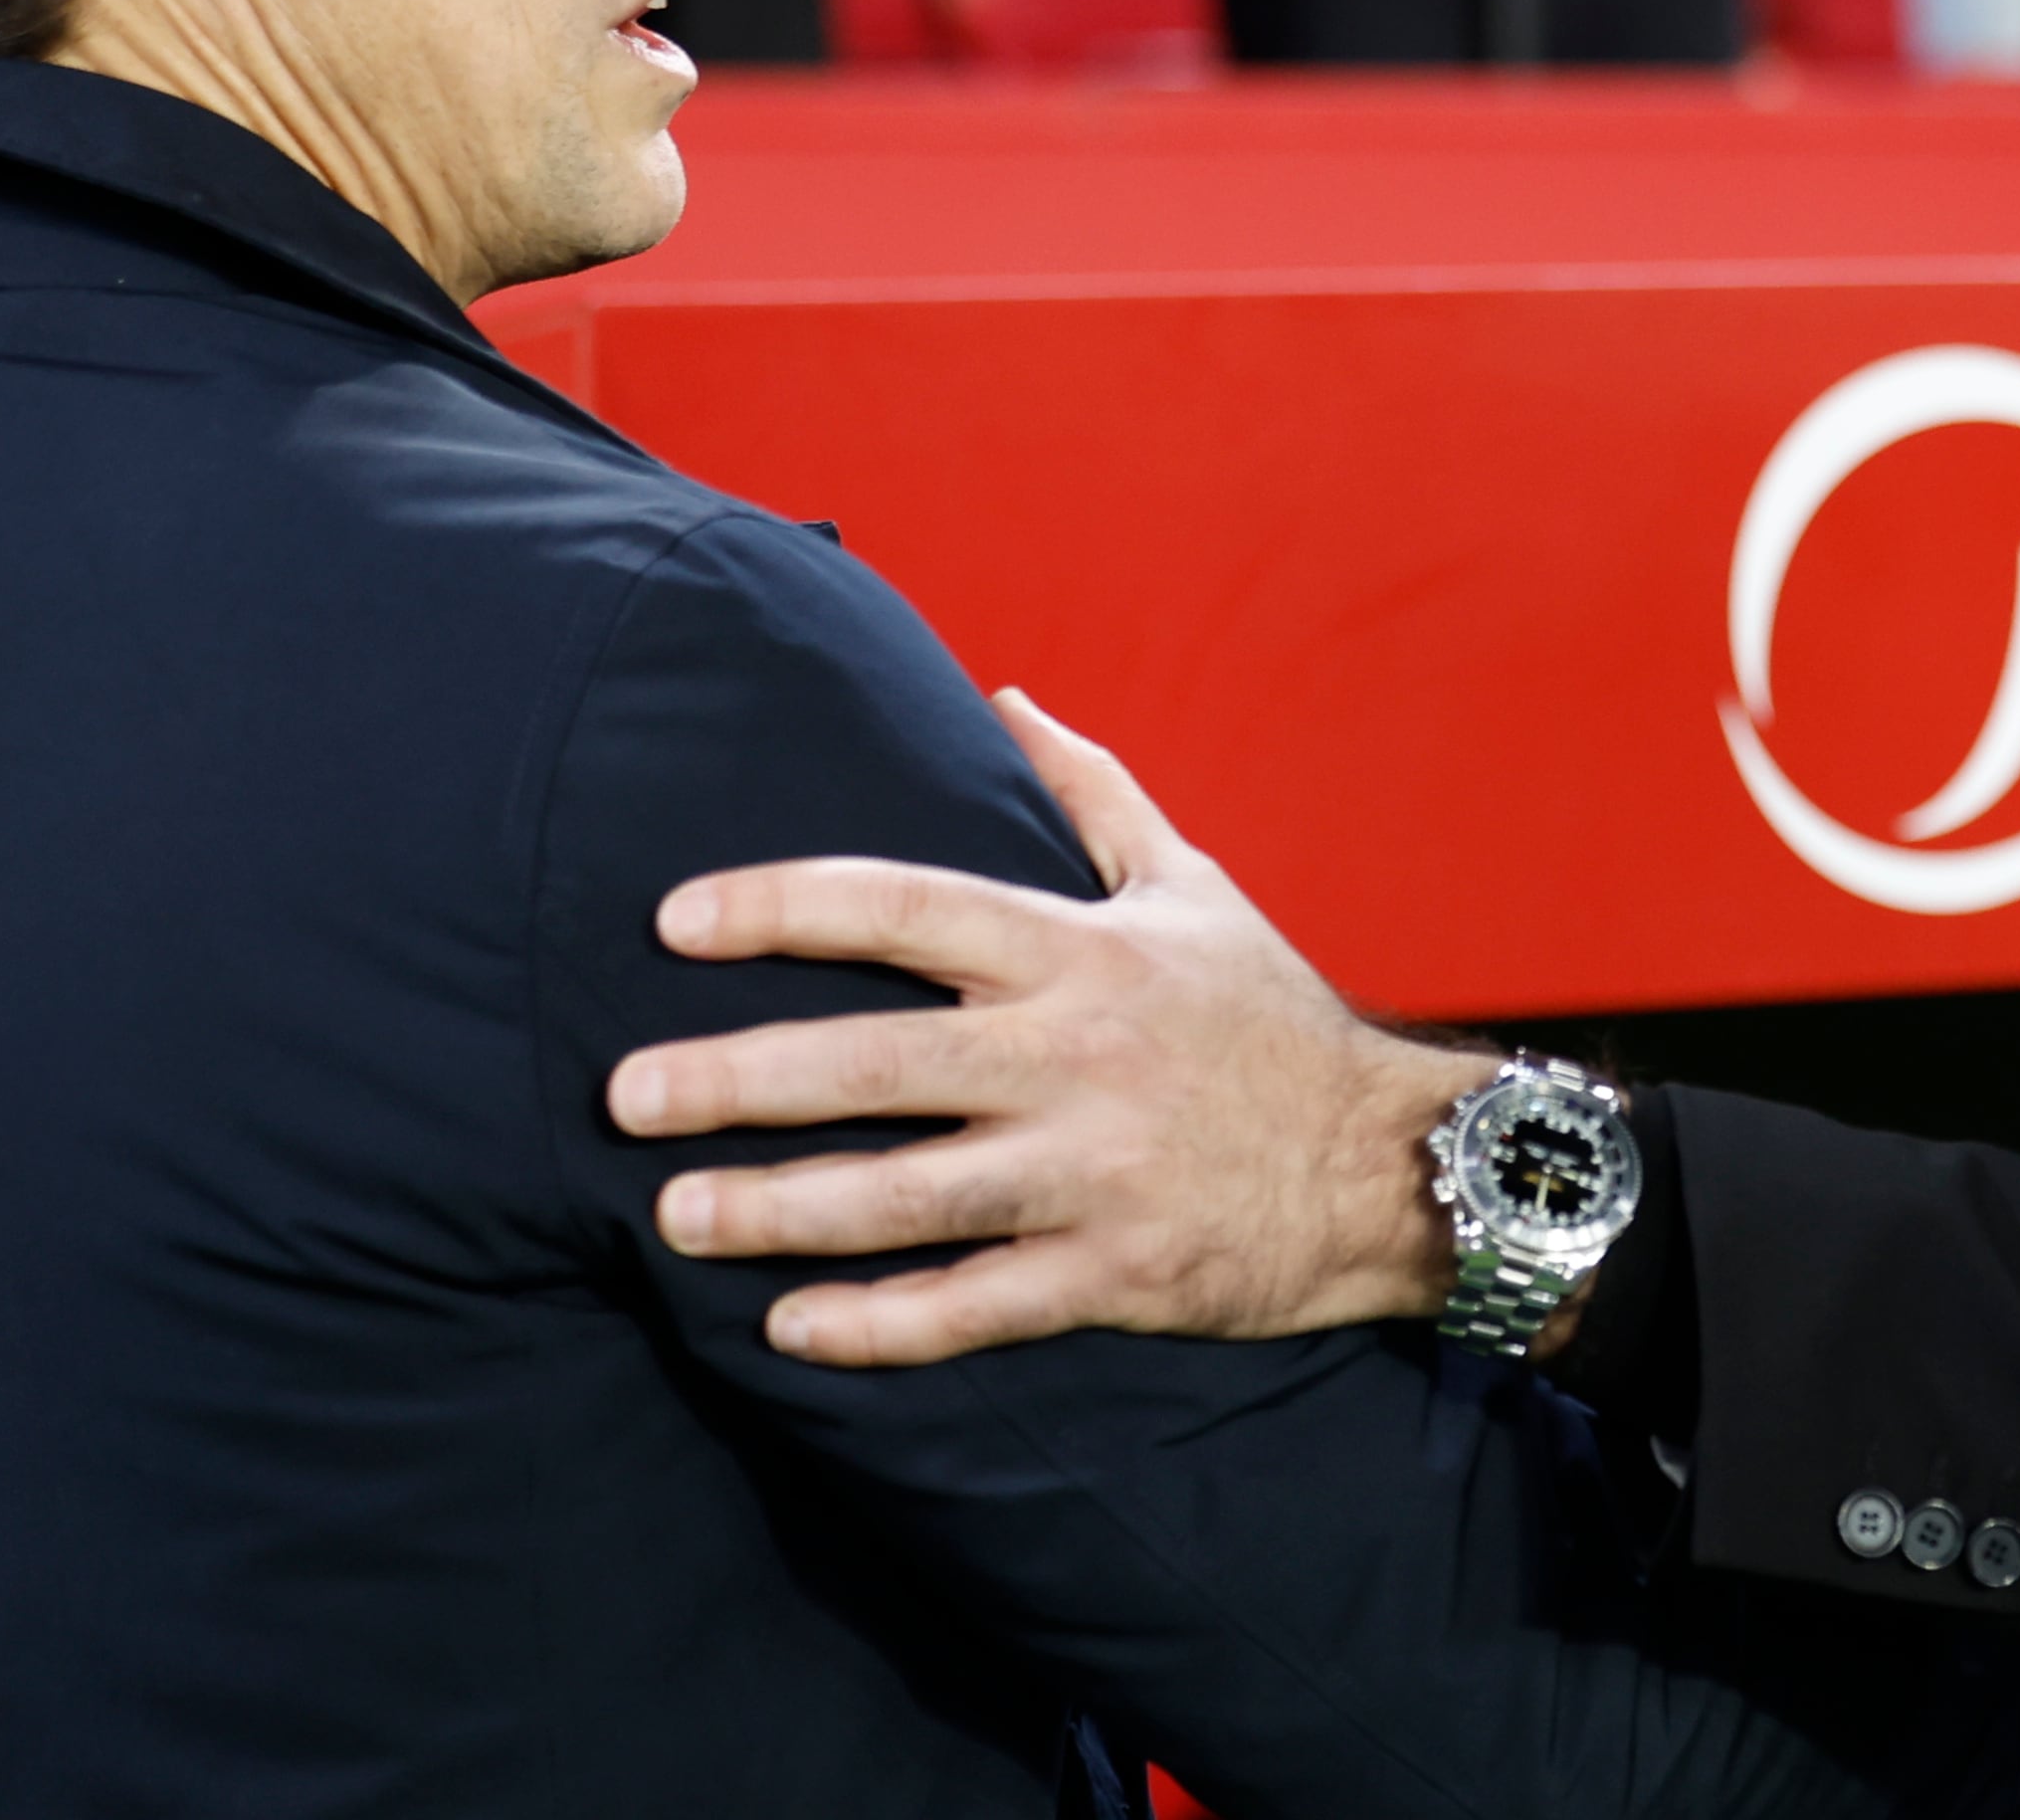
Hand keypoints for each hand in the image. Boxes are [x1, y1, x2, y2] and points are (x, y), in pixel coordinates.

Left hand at [609, 691, 1488, 1365]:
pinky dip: (881, 1322)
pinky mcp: (1114, 1274)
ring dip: (780, 1208)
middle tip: (626, 1095)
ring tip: (674, 1216)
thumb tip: (1004, 696)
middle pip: (877, 1061)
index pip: (905, 906)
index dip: (784, 907)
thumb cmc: (1272, 1019)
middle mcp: (1075, 1054)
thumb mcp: (1193, 884)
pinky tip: (790, 1323)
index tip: (677, 920)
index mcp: (1080, 951)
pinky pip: (976, 1307)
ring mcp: (1093, 1170)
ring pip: (909, 1194)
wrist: (1394, 1162)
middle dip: (737, 1078)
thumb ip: (1091, 792)